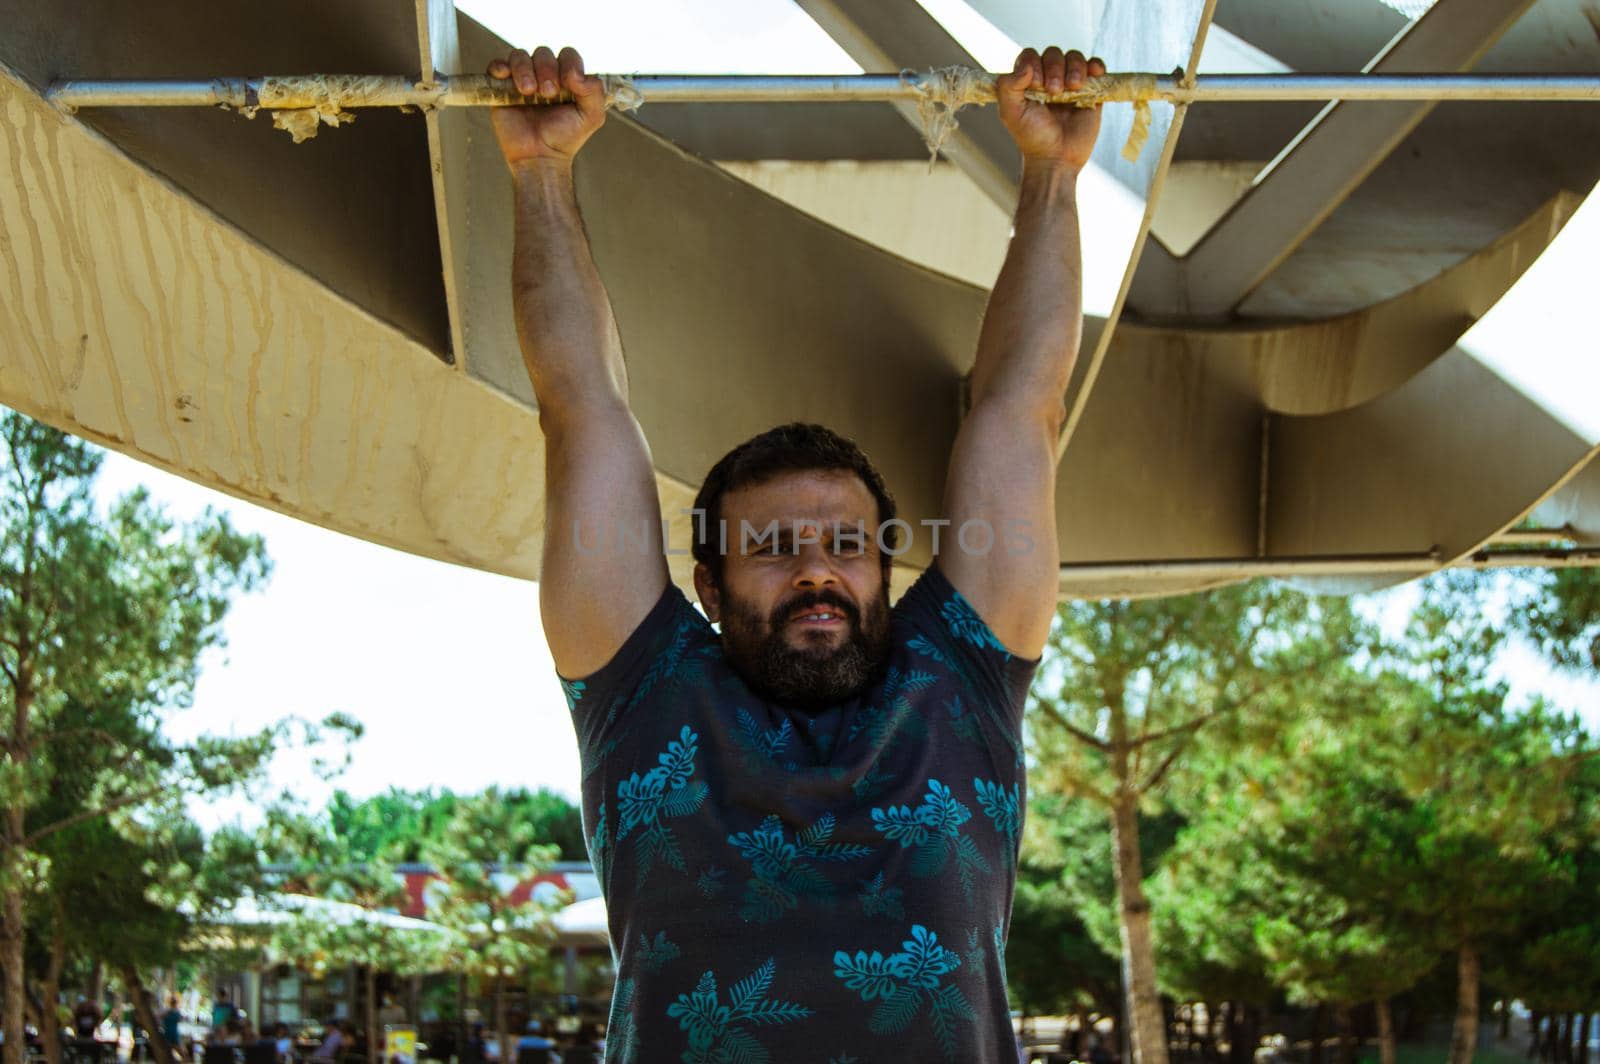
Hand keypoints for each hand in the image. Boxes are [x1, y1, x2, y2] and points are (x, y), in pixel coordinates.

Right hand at [486, 46, 604, 168]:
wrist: (540, 158)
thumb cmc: (566, 138)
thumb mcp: (592, 116)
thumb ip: (594, 91)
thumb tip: (575, 72)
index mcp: (567, 78)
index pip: (568, 55)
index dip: (568, 64)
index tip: (568, 84)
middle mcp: (544, 75)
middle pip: (543, 53)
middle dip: (547, 69)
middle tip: (548, 94)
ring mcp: (522, 80)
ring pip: (519, 55)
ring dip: (524, 69)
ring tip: (528, 92)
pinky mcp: (501, 88)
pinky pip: (496, 65)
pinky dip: (499, 66)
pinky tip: (505, 76)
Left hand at [995, 47, 1105, 170]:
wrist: (1057, 157)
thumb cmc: (1032, 137)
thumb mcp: (1011, 113)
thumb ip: (1007, 87)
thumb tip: (1026, 65)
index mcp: (1027, 81)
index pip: (1030, 56)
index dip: (1033, 64)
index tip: (1036, 85)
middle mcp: (1049, 78)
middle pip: (1053, 54)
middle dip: (1054, 68)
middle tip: (1054, 91)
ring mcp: (1070, 83)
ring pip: (1074, 57)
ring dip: (1075, 68)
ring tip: (1073, 88)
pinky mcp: (1091, 90)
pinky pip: (1096, 67)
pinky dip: (1096, 66)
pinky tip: (1093, 75)